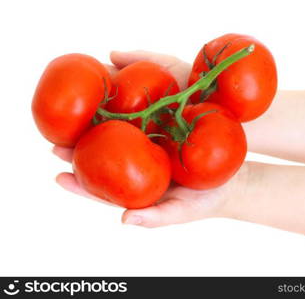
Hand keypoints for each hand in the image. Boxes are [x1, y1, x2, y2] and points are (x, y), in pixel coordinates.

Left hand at [53, 49, 246, 227]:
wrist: (234, 178)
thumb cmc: (206, 202)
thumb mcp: (182, 212)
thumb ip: (155, 218)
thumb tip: (124, 219)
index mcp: (138, 189)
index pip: (104, 190)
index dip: (80, 185)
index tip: (58, 176)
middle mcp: (138, 166)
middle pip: (104, 159)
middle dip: (78, 151)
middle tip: (56, 142)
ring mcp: (150, 146)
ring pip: (118, 135)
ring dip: (96, 126)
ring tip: (76, 115)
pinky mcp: (164, 130)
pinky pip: (142, 119)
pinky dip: (125, 110)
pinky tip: (112, 100)